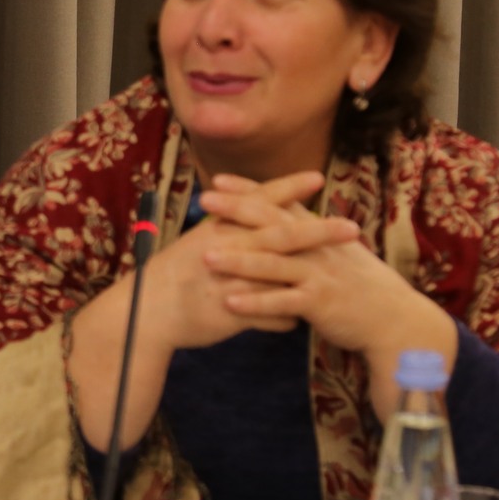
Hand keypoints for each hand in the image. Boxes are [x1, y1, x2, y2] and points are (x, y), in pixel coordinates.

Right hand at [68, 171, 350, 450]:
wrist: (147, 312)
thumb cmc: (176, 274)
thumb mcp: (199, 241)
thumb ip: (228, 226)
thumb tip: (256, 210)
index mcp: (219, 229)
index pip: (258, 202)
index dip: (287, 189)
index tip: (317, 177)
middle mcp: (226, 250)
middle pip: (279, 236)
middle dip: (318, 230)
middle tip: (352, 225)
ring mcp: (229, 281)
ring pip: (277, 278)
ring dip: (310, 279)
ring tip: (339, 281)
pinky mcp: (228, 312)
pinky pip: (266, 315)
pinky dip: (284, 318)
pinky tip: (297, 322)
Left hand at [199, 173, 456, 419]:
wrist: (396, 320)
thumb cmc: (364, 287)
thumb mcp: (340, 253)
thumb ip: (313, 237)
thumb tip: (286, 220)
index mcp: (320, 233)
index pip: (281, 203)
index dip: (250, 190)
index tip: (219, 179)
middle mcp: (318, 248)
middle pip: (273, 223)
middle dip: (237, 210)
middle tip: (203, 200)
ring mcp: (319, 274)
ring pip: (273, 263)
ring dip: (237, 258)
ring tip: (204, 255)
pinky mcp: (320, 303)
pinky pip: (282, 303)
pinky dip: (255, 302)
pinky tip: (228, 302)